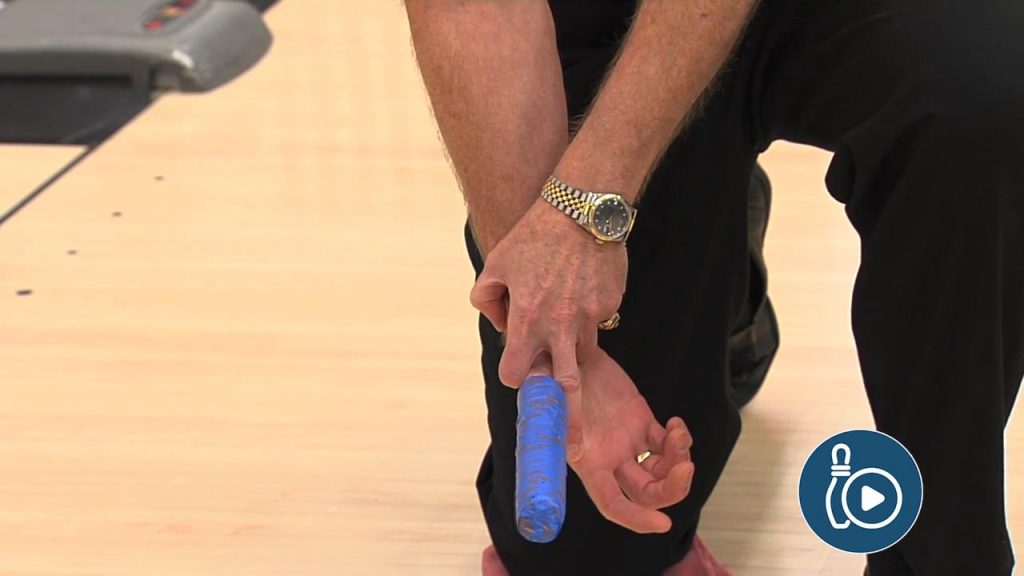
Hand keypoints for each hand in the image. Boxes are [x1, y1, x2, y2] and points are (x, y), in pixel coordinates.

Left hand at [470, 198, 626, 389]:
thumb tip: (500, 324)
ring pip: (585, 351)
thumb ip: (486, 298)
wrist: (579, 211)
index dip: (514, 374)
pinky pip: (600, 321)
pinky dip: (589, 314)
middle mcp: (560, 326)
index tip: (517, 366)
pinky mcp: (610, 304)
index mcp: (526, 320)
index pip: (516, 373)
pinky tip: (582, 288)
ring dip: (573, 345)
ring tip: (565, 319)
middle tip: (559, 390)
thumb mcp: (496, 263)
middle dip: (562, 393)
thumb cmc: (532, 236)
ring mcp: (589, 317)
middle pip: (566, 384)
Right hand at [564, 349, 694, 532]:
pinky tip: (676, 424)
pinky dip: (680, 440)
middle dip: (672, 489)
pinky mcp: (641, 421)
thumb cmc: (554, 376)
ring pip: (662, 470)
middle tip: (686, 468)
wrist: (566, 348)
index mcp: (587, 461)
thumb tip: (575, 454)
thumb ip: (567, 423)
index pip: (613, 504)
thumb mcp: (556, 398)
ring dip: (679, 460)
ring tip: (678, 434)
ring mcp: (627, 441)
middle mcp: (609, 458)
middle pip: (646, 493)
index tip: (663, 524)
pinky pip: (667, 444)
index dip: (635, 520)